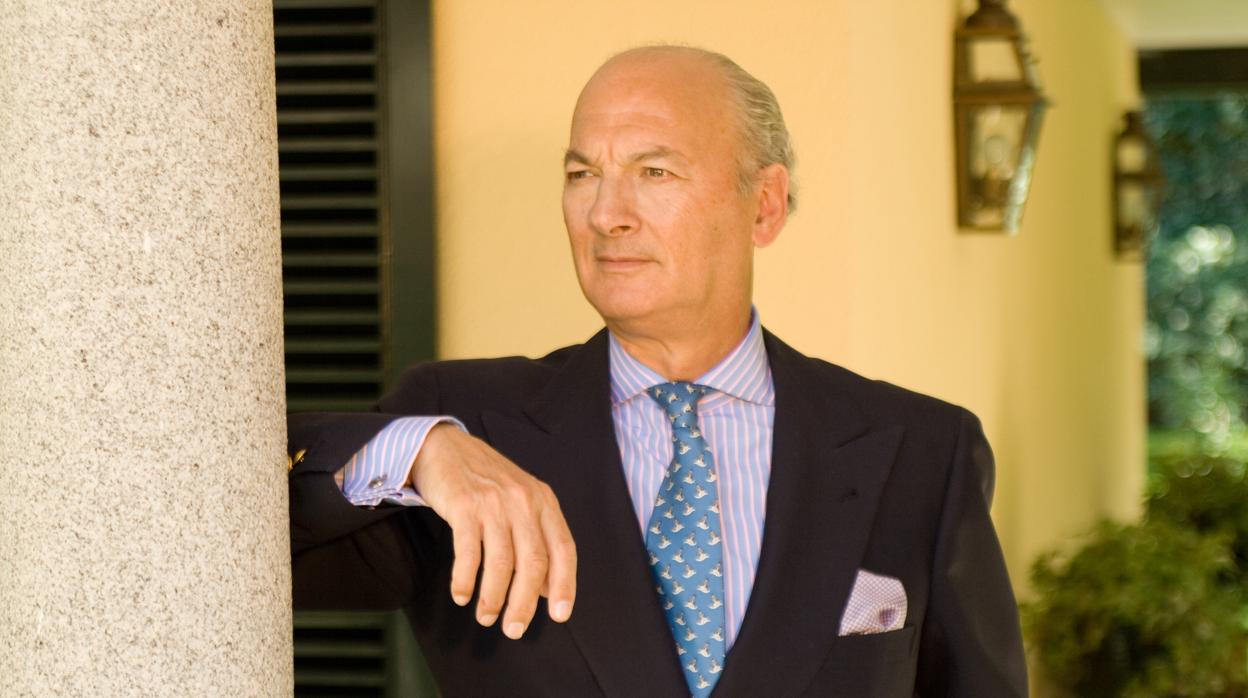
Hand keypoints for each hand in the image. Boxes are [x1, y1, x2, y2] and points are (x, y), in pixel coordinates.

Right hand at [410, 424, 575, 638]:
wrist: (445, 447)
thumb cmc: (485, 481)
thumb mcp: (520, 502)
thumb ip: (536, 540)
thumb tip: (546, 590)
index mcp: (544, 502)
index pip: (564, 549)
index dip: (565, 585)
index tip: (560, 615)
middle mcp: (524, 501)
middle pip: (533, 563)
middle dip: (524, 604)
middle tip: (513, 629)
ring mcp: (494, 503)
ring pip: (501, 563)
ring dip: (493, 598)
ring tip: (486, 616)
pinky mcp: (464, 506)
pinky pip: (468, 553)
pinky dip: (465, 580)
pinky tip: (461, 594)